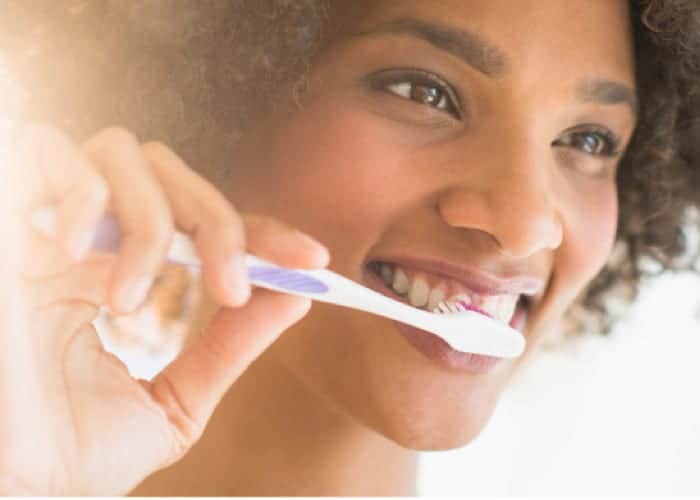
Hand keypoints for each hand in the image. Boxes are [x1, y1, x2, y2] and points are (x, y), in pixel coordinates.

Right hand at [0, 123, 328, 494]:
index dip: (261, 233)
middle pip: (173, 174)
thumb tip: (294, 297)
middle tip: (232, 286)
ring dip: (149, 222)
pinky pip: (43, 148)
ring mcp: (45, 223)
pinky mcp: (4, 218)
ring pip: (123, 153)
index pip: (205, 225)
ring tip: (129, 301)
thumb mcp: (173, 404)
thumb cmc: (68, 457)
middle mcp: (89, 241)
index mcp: (123, 276)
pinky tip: (76, 256)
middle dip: (218, 224)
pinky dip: (79, 193)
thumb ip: (229, 348)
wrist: (8, 489)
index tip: (313, 260)